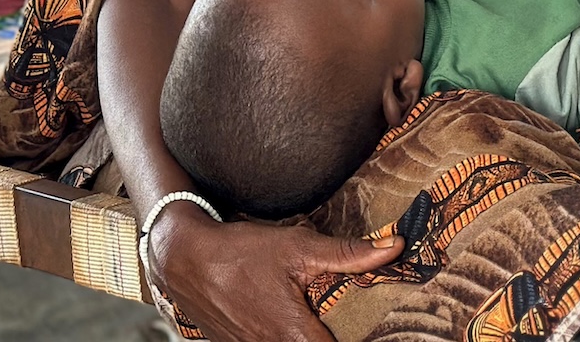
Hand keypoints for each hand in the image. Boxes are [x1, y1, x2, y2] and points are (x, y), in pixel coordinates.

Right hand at [149, 205, 403, 341]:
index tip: (375, 332)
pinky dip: (285, 337)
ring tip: (322, 323)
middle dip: (332, 336)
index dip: (355, 340)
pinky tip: (294, 324)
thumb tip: (394, 248)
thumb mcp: (298, 246)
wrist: (185, 258)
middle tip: (353, 324)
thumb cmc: (242, 251)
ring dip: (308, 337)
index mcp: (291, 331)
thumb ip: (348, 254)